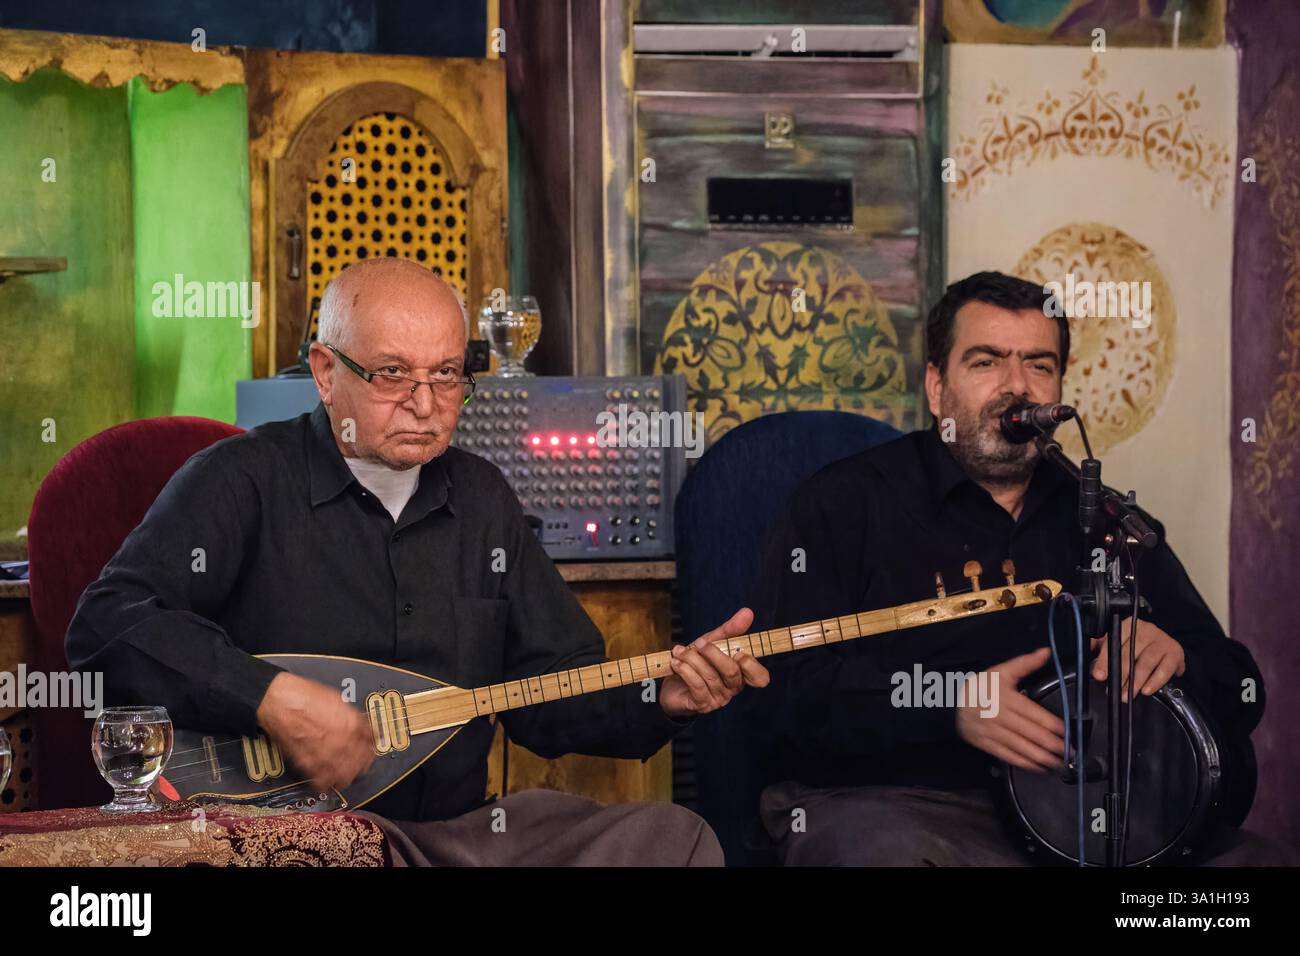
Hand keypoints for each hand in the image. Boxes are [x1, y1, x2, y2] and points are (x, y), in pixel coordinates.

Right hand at [256, 672, 374, 790]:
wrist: (281, 701)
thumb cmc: (305, 696)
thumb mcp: (338, 700)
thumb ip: (351, 717)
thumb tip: (359, 725)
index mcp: (352, 724)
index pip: (371, 743)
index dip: (371, 747)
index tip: (369, 749)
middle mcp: (342, 742)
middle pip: (361, 762)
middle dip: (362, 763)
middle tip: (360, 765)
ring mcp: (326, 755)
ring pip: (345, 775)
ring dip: (347, 776)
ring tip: (346, 776)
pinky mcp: (308, 764)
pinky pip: (323, 782)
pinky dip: (326, 784)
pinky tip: (327, 782)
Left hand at [661, 607, 769, 717]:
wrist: (672, 683)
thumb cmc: (697, 661)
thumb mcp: (712, 642)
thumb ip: (730, 629)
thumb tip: (748, 612)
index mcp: (741, 673)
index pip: (760, 677)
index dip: (751, 665)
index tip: (737, 652)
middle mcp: (733, 688)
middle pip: (732, 672)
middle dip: (713, 653)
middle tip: (698, 643)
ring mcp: (718, 699)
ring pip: (710, 676)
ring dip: (692, 659)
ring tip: (679, 650)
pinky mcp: (702, 704)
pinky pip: (696, 685)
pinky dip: (685, 670)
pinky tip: (676, 662)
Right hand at [955, 647, 1064, 772]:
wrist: (951, 703)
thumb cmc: (981, 687)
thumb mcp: (1001, 671)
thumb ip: (1026, 663)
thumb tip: (1047, 652)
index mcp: (1008, 698)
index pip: (1038, 716)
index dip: (1057, 727)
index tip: (1070, 733)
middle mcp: (1002, 717)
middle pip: (1033, 734)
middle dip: (1055, 746)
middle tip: (1071, 753)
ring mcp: (994, 733)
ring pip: (1024, 749)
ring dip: (1044, 759)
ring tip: (1060, 764)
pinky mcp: (988, 745)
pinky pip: (1010, 757)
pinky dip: (1027, 765)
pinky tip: (1040, 769)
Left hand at [1090, 617, 1184, 700]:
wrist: (1167, 647)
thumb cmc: (1139, 646)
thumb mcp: (1119, 642)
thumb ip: (1102, 645)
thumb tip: (1086, 649)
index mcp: (1128, 625)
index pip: (1114, 641)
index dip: (1105, 659)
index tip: (1099, 675)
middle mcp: (1146, 630)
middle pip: (1130, 653)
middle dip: (1120, 674)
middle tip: (1114, 689)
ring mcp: (1162, 641)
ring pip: (1146, 662)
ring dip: (1136, 681)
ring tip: (1127, 694)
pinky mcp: (1175, 653)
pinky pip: (1164, 669)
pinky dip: (1155, 681)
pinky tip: (1147, 690)